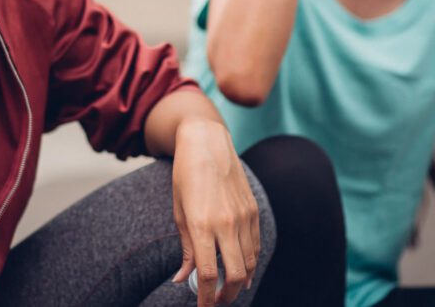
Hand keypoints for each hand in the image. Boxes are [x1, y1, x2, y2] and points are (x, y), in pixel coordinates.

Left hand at [171, 119, 259, 305]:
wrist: (207, 142)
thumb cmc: (186, 175)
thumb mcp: (178, 211)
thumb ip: (185, 248)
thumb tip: (182, 278)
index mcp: (201, 224)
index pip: (207, 275)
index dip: (206, 298)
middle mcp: (226, 223)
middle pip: (234, 276)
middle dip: (225, 296)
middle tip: (215, 302)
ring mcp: (243, 217)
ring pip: (249, 263)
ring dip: (239, 283)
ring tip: (228, 291)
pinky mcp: (253, 211)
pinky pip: (256, 246)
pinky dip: (250, 263)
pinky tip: (242, 271)